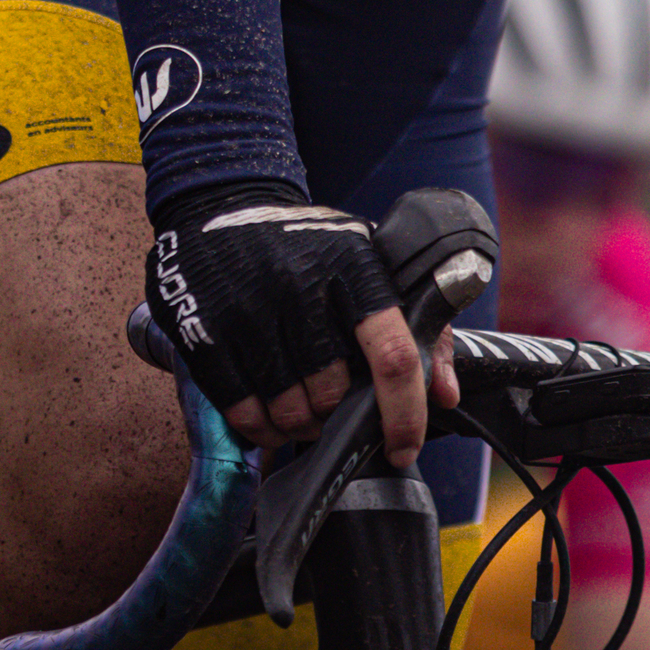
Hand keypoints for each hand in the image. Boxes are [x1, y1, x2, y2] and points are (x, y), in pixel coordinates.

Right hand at [146, 188, 444, 467]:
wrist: (222, 201)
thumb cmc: (309, 246)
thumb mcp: (368, 261)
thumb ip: (419, 326)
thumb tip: (444, 395)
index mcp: (354, 266)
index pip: (393, 353)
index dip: (405, 413)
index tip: (405, 448)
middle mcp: (301, 285)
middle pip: (334, 394)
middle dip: (337, 414)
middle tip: (332, 401)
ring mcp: (249, 308)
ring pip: (289, 411)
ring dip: (299, 426)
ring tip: (301, 404)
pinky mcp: (204, 330)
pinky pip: (242, 413)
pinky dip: (260, 428)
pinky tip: (267, 413)